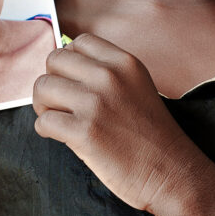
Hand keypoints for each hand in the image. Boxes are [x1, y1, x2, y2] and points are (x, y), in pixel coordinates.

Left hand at [31, 34, 198, 212]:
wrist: (172, 173)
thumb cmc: (153, 136)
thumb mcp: (138, 87)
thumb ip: (109, 73)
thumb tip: (66, 68)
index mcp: (125, 62)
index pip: (79, 42)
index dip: (69, 61)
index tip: (71, 80)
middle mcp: (110, 77)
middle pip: (55, 60)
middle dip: (51, 81)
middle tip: (59, 102)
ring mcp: (96, 103)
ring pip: (42, 87)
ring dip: (44, 105)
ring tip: (59, 120)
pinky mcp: (84, 132)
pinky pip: (44, 121)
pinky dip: (46, 130)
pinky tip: (62, 137)